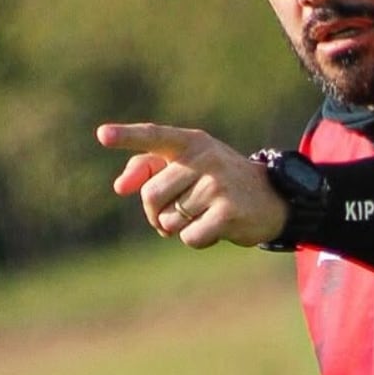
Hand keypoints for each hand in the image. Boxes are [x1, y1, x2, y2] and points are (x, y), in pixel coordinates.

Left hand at [96, 122, 287, 248]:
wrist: (272, 198)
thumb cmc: (217, 181)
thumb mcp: (186, 166)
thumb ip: (148, 167)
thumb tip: (120, 187)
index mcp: (191, 143)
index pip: (155, 137)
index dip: (127, 137)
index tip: (102, 135)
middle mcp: (205, 158)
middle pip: (151, 196)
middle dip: (158, 212)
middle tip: (184, 208)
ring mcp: (218, 184)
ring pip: (169, 221)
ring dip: (180, 226)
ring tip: (207, 213)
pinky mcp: (229, 212)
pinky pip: (189, 237)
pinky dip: (198, 239)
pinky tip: (218, 227)